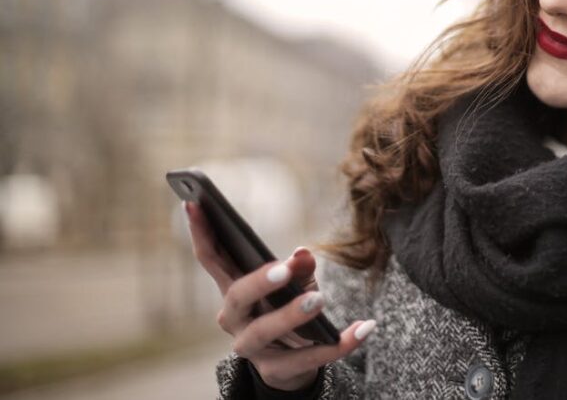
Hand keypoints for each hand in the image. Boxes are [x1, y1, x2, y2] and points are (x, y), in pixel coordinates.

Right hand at [184, 201, 374, 390]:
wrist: (292, 363)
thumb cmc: (286, 309)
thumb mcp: (294, 284)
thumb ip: (298, 268)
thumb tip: (303, 254)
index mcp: (233, 290)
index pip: (212, 258)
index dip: (201, 231)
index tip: (194, 202)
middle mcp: (234, 319)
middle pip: (237, 297)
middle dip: (260, 282)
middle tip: (285, 269)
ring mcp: (252, 348)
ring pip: (264, 331)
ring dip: (291, 315)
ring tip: (319, 301)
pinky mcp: (278, 370)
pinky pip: (310, 357)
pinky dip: (340, 343)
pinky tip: (365, 327)